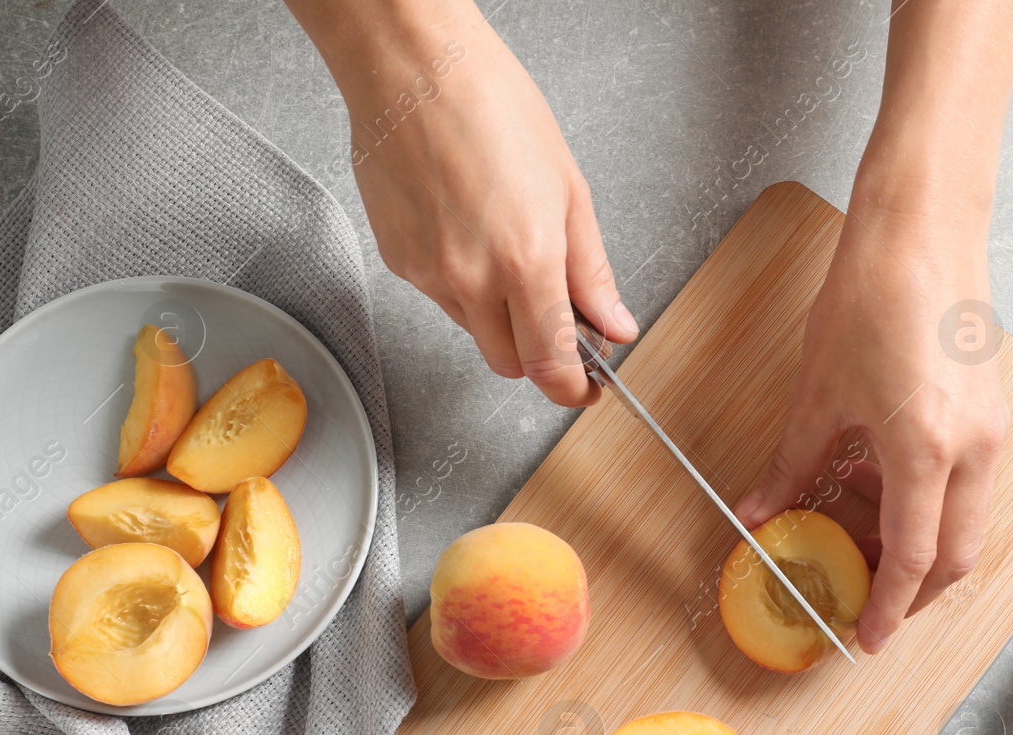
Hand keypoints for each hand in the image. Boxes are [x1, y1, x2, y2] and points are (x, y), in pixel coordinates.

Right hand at [323, 4, 637, 403]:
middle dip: (539, 353)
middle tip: (558, 316)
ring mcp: (428, 275)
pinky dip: (463, 284)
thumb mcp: (569, 189)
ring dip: (500, 316)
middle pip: (511, 363)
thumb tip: (615, 323)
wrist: (412, 66)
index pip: (551, 367)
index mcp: (526, 262)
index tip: (587, 387)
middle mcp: (472, 279)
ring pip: (474, 331)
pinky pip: (441, 298)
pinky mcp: (397, 262)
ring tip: (508, 248)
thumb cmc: (493, 106)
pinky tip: (468, 231)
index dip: (573, 389)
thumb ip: (592, 270)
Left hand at [734, 192, 1007, 653]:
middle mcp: (973, 448)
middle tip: (868, 602)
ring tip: (855, 526)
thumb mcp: (817, 390)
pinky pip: (967, 479)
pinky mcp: (991, 409)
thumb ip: (790, 463)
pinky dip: (928, 498)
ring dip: (919, 541)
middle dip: (913, 592)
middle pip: (956, 556)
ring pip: (966, 519)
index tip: (867, 637)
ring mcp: (991, 428)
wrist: (923, 225)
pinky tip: (875, 472)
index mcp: (928, 450)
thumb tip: (756, 512)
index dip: (889, 607)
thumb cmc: (872, 292)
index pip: (913, 559)